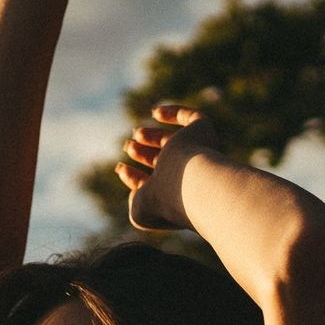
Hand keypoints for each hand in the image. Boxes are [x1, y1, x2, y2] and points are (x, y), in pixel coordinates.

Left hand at [116, 101, 221, 232]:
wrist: (192, 184)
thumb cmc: (166, 201)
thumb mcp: (141, 211)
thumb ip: (135, 200)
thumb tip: (136, 186)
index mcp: (178, 196)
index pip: (156, 184)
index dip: (136, 177)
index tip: (120, 168)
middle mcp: (192, 175)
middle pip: (166, 161)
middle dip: (143, 153)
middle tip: (128, 146)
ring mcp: (199, 152)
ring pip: (177, 141)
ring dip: (153, 136)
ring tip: (135, 134)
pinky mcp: (203, 131)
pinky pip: (193, 118)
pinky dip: (175, 113)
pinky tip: (155, 113)